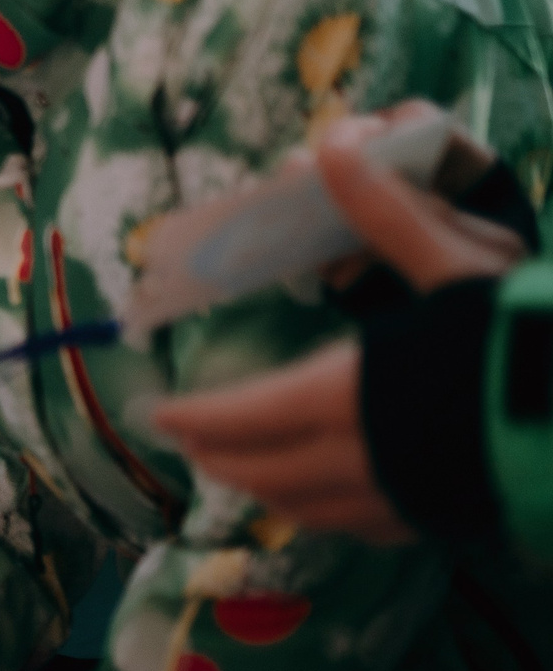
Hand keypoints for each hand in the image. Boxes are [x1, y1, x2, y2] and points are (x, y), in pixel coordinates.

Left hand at [148, 107, 522, 545]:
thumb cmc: (528, 342)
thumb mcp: (460, 265)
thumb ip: (388, 212)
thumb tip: (331, 145)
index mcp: (353, 396)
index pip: (244, 417)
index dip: (195, 416)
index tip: (155, 412)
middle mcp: (364, 459)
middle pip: (264, 471)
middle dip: (217, 454)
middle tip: (185, 437)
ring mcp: (404, 499)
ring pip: (305, 508)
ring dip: (261, 485)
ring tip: (239, 464)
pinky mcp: (442, 518)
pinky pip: (357, 524)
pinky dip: (320, 508)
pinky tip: (324, 492)